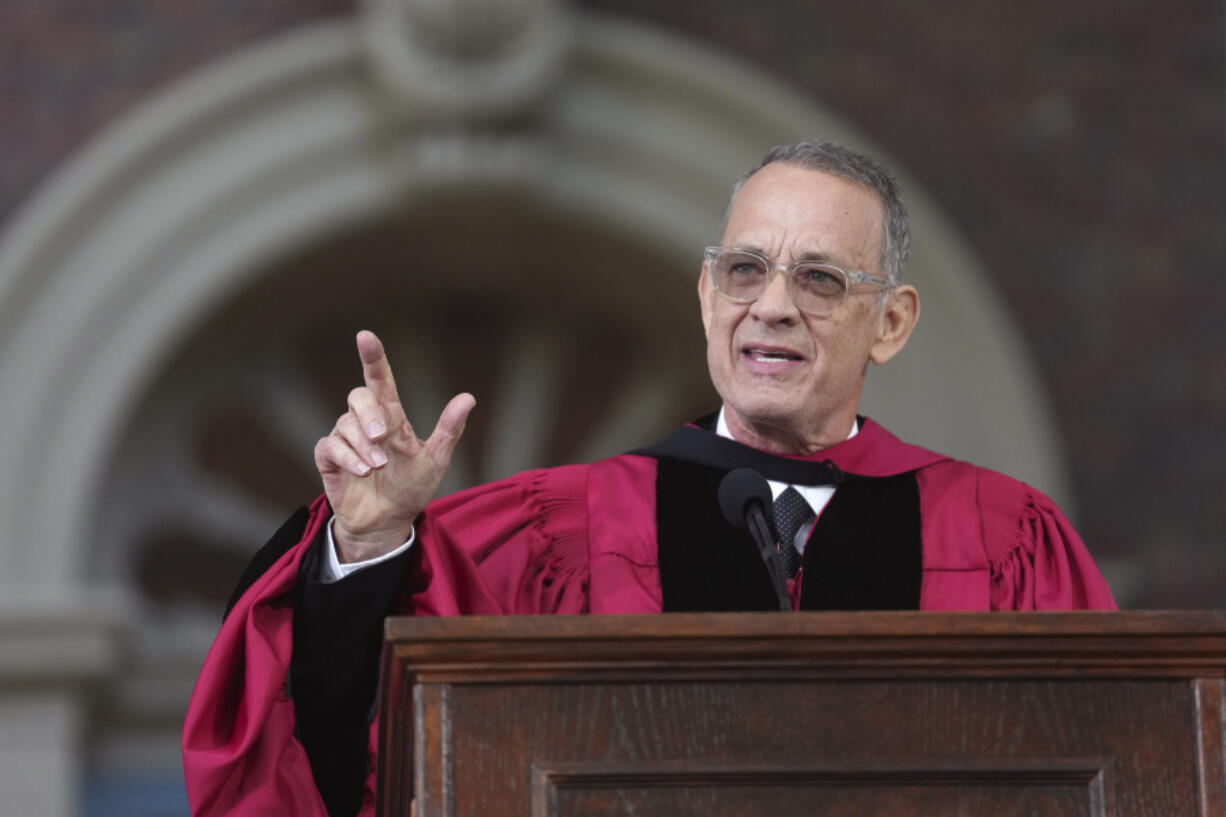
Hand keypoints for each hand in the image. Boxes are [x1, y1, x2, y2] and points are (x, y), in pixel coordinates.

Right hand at [314, 330, 474, 562]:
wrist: (388, 524)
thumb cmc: (411, 488)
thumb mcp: (435, 460)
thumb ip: (448, 430)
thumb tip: (468, 398)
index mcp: (392, 417)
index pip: (380, 380)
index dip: (374, 358)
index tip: (366, 336)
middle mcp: (366, 423)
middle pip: (358, 396)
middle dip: (369, 413)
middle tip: (382, 437)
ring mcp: (346, 440)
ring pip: (345, 424)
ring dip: (362, 445)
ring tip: (376, 467)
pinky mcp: (330, 459)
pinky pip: (329, 446)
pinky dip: (346, 457)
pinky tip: (362, 471)